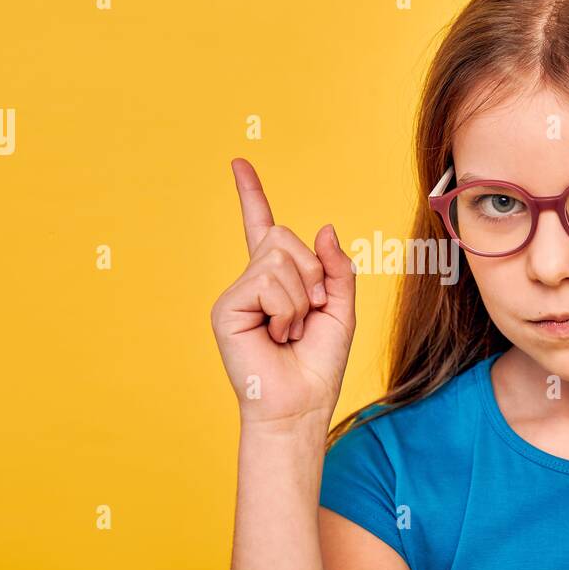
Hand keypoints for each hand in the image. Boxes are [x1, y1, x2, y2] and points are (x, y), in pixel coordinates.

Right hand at [210, 158, 356, 428]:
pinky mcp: (227, 307)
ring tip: (291, 330)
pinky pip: (267, 280)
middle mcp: (252, 281)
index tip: (239, 163)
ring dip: (300, 297)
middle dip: (311, 274)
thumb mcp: (341, 309)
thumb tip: (324, 228)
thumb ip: (336, 268)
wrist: (300, 406)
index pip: (262, 227)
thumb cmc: (318, 365)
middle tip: (307, 315)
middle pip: (283, 237)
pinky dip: (285, 307)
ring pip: (278, 258)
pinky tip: (276, 334)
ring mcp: (237, 293)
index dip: (251, 195)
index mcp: (276, 279)